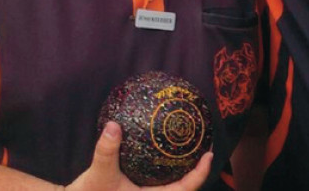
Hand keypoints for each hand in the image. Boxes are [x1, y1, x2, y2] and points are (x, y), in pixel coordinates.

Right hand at [65, 122, 213, 190]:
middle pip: (184, 189)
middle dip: (197, 172)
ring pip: (172, 187)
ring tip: (191, 149)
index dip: (200, 174)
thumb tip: (114, 126)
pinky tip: (165, 154)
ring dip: (183, 172)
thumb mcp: (99, 174)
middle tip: (206, 148)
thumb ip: (107, 151)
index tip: (209, 155)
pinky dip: (167, 170)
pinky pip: (160, 183)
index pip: (185, 190)